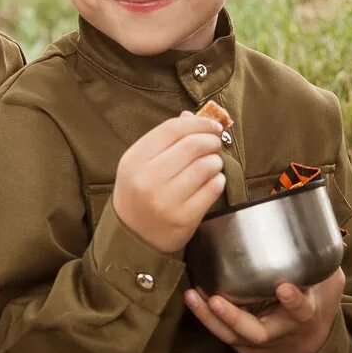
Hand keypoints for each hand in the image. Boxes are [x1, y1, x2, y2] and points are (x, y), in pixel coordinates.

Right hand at [112, 110, 226, 253]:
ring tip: (212, 163)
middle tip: (215, 143)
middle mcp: (148, 179)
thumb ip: (164, 139)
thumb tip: (192, 115)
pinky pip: (212, 189)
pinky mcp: (184, 218)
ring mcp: (166, 200)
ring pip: (205, 166)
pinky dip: (218, 180)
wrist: (133, 237)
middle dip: (210, 140)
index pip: (172, 129)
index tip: (211, 125)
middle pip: (191, 145)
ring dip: (215, 160)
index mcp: (134, 160)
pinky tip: (213, 180)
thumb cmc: (138, 193)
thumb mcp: (140, 163)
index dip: (197, 122)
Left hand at [184, 267, 345, 352]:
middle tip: (216, 300)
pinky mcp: (242, 344)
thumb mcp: (327, 285)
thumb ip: (322, 261)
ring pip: (232, 335)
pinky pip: (222, 334)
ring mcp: (258, 342)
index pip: (300, 310)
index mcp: (303, 316)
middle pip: (255, 332)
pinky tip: (192, 298)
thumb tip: (320, 225)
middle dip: (234, 317)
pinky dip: (206, 318)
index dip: (293, 301)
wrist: (308, 347)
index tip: (284, 287)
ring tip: (193, 295)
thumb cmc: (315, 306)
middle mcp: (279, 332)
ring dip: (209, 317)